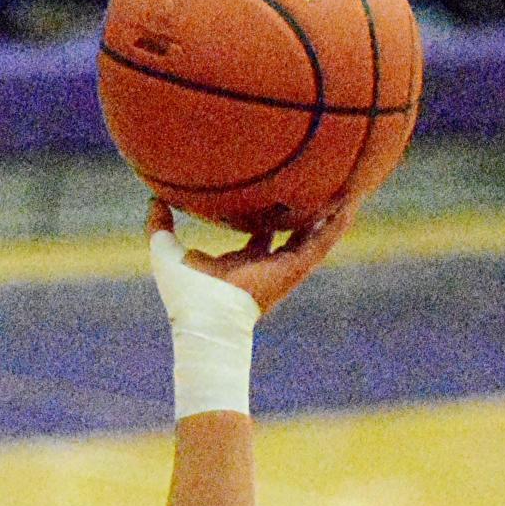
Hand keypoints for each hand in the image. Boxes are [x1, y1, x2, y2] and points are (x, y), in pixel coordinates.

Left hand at [146, 196, 360, 314]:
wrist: (206, 318)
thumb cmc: (186, 293)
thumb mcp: (167, 251)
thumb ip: (159, 225)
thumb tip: (154, 197)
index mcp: (240, 261)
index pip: (257, 234)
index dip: (264, 216)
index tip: (272, 193)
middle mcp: (265, 265)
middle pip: (291, 234)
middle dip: (304, 213)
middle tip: (318, 187)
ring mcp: (283, 268)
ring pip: (314, 236)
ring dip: (330, 215)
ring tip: (348, 188)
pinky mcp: (294, 270)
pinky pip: (321, 243)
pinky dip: (336, 225)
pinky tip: (350, 203)